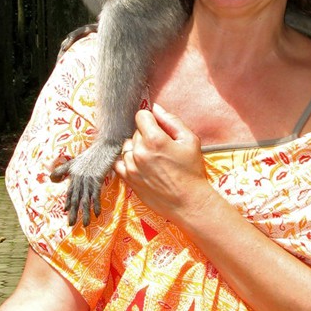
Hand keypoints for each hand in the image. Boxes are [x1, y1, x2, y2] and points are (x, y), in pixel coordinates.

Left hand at [112, 103, 213, 222]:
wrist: (189, 202)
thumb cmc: (192, 171)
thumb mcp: (190, 140)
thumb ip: (171, 121)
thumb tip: (155, 108)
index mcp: (155, 139)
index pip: (141, 116)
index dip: (151, 119)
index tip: (158, 128)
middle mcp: (139, 152)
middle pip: (135, 131)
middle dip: (146, 135)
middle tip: (161, 147)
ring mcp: (131, 167)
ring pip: (127, 146)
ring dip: (136, 149)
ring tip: (152, 159)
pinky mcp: (128, 180)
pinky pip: (119, 163)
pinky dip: (127, 161)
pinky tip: (140, 165)